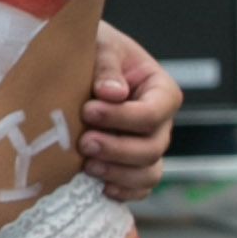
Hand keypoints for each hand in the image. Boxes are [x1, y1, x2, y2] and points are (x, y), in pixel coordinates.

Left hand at [80, 25, 179, 201]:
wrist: (76, 66)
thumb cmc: (92, 50)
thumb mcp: (100, 45)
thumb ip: (107, 65)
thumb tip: (113, 94)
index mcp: (160, 90)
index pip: (155, 111)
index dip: (123, 117)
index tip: (88, 110)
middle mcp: (160, 122)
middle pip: (152, 147)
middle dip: (118, 149)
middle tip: (84, 143)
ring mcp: (147, 146)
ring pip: (149, 173)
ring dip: (119, 174)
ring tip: (87, 166)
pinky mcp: (130, 165)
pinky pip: (138, 188)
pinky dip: (123, 192)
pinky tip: (99, 186)